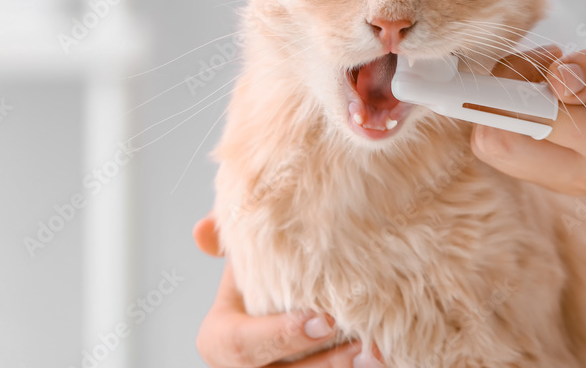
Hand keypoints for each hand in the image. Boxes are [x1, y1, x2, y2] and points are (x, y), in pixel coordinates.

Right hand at [194, 216, 380, 366]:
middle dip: (324, 363)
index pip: (243, 345)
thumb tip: (202, 231)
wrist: (286, 301)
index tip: (323, 319)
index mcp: (220, 340)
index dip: (282, 335)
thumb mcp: (241, 257)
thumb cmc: (263, 279)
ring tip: (377, 352)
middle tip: (361, 342)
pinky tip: (383, 359)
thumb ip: (227, 237)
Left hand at [471, 20, 585, 213]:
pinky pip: (514, 145)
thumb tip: (555, 80)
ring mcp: (574, 180)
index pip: (523, 120)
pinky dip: (521, 109)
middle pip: (494, 140)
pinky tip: (564, 85)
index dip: (485, 89)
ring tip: (566, 68)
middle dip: (501, 90)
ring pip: (498, 143)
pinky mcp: (565, 175)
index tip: (462, 66)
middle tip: (553, 57)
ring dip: (513, 97)